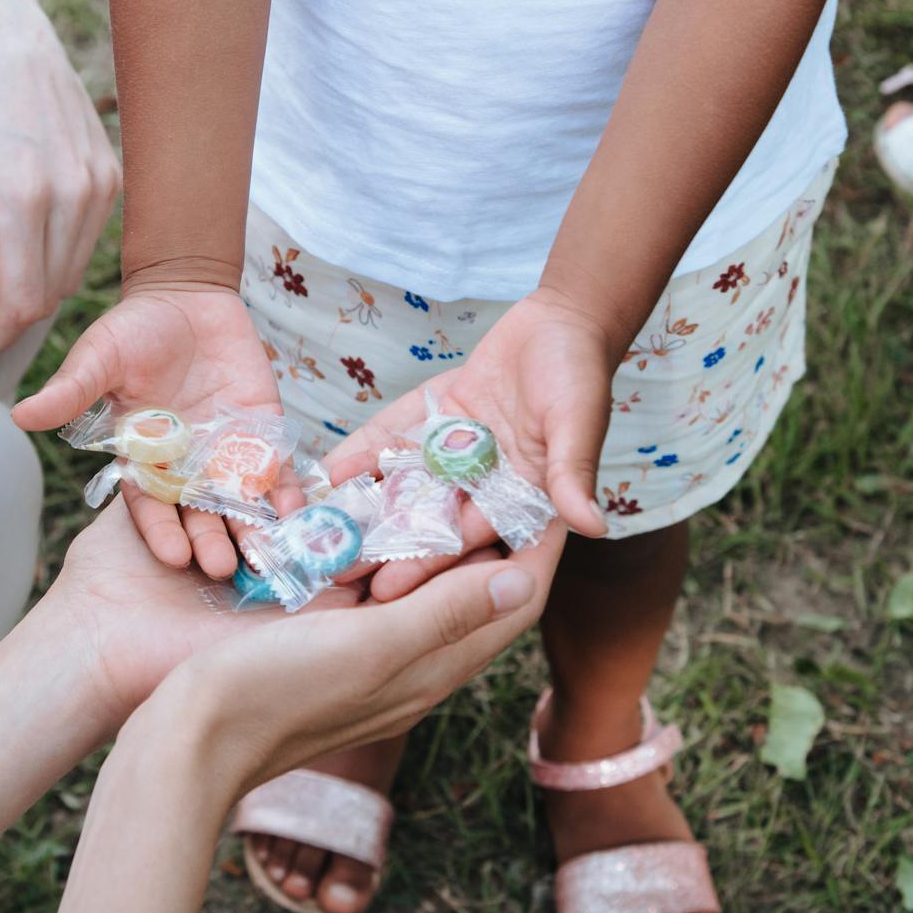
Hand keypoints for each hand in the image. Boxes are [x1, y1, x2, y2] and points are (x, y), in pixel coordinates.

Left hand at [0, 0, 120, 359]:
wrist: (2, 42)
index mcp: (20, 198)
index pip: (20, 304)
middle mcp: (71, 194)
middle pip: (47, 296)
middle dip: (4, 315)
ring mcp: (100, 185)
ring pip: (69, 275)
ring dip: (29, 288)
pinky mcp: (112, 177)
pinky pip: (84, 244)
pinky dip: (52, 256)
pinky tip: (20, 239)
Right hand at [13, 286, 282, 574]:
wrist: (184, 297)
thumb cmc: (132, 330)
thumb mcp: (98, 358)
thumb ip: (71, 391)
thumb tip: (21, 415)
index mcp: (142, 459)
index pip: (151, 505)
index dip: (161, 531)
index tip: (173, 556)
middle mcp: (184, 466)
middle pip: (198, 513)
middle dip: (210, 541)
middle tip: (222, 569)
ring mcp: (224, 452)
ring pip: (239, 502)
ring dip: (252, 530)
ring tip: (266, 558)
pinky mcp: (260, 433)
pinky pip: (275, 470)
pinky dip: (287, 492)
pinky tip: (300, 514)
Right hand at [38, 491, 538, 740]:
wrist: (194, 743)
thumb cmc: (278, 693)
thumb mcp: (369, 646)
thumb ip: (444, 613)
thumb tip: (523, 578)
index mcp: (434, 668)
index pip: (514, 601)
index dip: (538, 546)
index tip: (551, 489)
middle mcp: (413, 668)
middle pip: (477, 594)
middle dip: (495, 535)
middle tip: (496, 473)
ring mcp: (370, 663)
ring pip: (427, 594)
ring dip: (441, 543)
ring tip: (444, 486)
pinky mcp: (330, 654)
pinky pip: (380, 599)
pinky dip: (388, 558)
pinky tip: (367, 530)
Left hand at [326, 287, 614, 597]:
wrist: (561, 321)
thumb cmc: (580, 373)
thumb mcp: (576, 422)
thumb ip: (573, 473)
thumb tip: (594, 527)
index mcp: (517, 500)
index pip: (466, 540)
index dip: (427, 565)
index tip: (387, 590)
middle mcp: (478, 486)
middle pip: (423, 523)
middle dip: (380, 547)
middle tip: (332, 573)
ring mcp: (449, 456)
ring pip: (399, 488)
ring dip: (362, 508)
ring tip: (317, 532)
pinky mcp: (429, 424)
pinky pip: (391, 444)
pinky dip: (363, 458)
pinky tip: (327, 474)